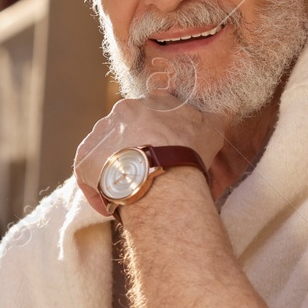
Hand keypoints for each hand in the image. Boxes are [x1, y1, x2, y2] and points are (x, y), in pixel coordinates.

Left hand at [73, 92, 234, 214]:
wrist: (161, 176)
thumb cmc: (189, 152)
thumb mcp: (211, 129)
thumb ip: (213, 117)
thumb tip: (223, 112)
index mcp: (148, 101)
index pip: (149, 114)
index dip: (156, 135)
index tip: (162, 152)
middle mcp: (119, 112)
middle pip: (125, 133)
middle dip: (133, 152)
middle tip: (147, 175)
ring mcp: (99, 135)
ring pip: (105, 153)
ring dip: (115, 170)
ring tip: (132, 192)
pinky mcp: (84, 160)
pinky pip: (89, 177)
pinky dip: (100, 191)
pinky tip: (115, 205)